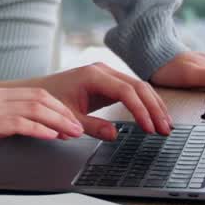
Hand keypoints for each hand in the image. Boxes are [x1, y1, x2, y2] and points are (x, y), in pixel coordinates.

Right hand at [0, 84, 96, 173]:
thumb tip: (14, 129)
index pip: (30, 94)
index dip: (54, 105)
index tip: (68, 118)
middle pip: (37, 97)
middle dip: (62, 111)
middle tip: (79, 125)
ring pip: (33, 107)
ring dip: (58, 120)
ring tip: (73, 132)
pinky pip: (19, 122)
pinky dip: (40, 128)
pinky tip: (51, 136)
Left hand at [41, 62, 171, 139]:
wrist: (39, 91)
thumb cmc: (51, 101)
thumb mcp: (69, 117)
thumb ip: (91, 126)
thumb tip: (114, 134)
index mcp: (93, 76)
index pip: (126, 91)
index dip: (141, 110)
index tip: (150, 128)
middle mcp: (103, 71)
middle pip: (138, 86)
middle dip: (154, 108)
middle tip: (165, 129)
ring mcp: (107, 74)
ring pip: (139, 86)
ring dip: (154, 105)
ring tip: (165, 125)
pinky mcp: (109, 81)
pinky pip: (133, 89)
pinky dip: (146, 102)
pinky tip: (154, 116)